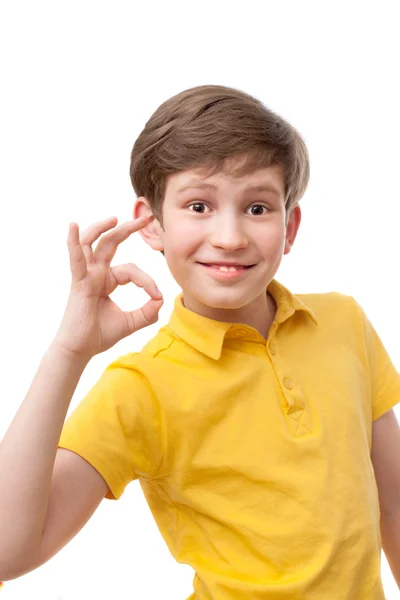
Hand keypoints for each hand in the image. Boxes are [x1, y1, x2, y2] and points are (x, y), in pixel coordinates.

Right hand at [53, 214, 162, 359]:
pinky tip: (73, 226)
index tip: (156, 295)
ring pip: (92, 243)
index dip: (147, 280)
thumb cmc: (99, 334)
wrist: (81, 350)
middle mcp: (95, 273)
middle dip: (128, 229)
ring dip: (102, 228)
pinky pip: (76, 259)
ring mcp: (86, 276)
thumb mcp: (132, 322)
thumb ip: (148, 312)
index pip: (131, 270)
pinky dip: (73, 242)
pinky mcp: (79, 282)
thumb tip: (162, 299)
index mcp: (107, 280)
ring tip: (115, 218)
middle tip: (146, 217)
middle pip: (111, 243)